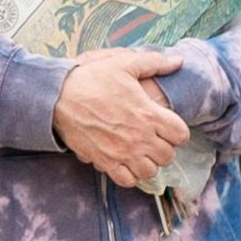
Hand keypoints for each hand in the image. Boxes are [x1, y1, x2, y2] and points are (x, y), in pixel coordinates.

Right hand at [52, 46, 193, 189]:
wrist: (59, 96)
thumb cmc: (91, 79)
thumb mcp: (123, 63)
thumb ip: (154, 63)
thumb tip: (178, 60)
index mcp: (148, 113)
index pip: (181, 134)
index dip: (177, 131)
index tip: (168, 127)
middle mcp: (139, 136)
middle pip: (168, 156)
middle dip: (164, 148)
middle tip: (154, 139)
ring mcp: (123, 152)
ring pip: (150, 171)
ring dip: (148, 163)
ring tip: (140, 152)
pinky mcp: (105, 162)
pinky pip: (127, 180)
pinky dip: (130, 175)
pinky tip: (126, 163)